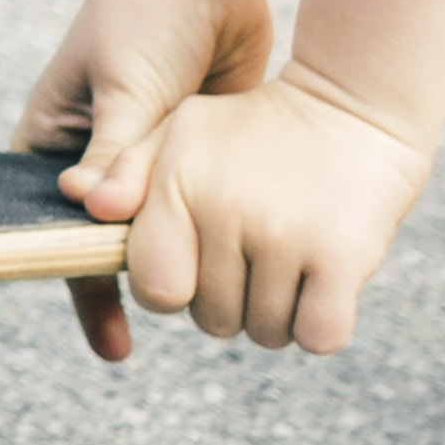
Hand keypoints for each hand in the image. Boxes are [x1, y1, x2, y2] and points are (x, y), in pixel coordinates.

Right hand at [17, 0, 278, 365]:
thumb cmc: (142, 12)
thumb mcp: (125, 83)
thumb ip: (117, 152)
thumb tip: (96, 216)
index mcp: (56, 139)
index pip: (54, 227)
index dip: (79, 281)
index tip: (116, 340)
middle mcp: (99, 154)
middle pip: (111, 237)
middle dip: (138, 282)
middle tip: (171, 329)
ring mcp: (152, 152)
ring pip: (165, 225)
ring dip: (186, 258)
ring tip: (217, 309)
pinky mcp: (201, 147)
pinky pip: (204, 202)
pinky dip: (219, 231)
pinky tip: (245, 266)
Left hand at [94, 70, 438, 357]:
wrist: (353, 108)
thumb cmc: (253, 131)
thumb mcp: (179, 132)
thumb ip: (125, 172)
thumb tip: (90, 207)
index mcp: (178, 184)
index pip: (155, 289)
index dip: (175, 290)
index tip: (197, 265)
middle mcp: (225, 212)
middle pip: (212, 321)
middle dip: (232, 302)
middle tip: (255, 254)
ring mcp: (284, 237)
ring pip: (266, 334)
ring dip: (279, 314)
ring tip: (290, 259)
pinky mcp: (343, 258)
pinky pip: (319, 337)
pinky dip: (321, 325)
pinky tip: (324, 284)